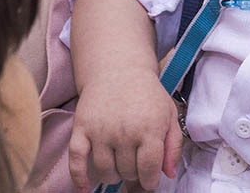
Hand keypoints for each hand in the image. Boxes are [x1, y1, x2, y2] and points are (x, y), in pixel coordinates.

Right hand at [68, 68, 184, 192]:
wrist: (118, 69)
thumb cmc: (147, 94)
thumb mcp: (169, 114)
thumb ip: (173, 144)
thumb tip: (169, 173)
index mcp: (149, 128)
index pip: (149, 169)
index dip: (151, 179)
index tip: (150, 178)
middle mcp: (124, 131)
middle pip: (127, 172)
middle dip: (134, 173)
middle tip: (136, 162)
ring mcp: (101, 130)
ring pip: (105, 171)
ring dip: (113, 175)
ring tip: (119, 165)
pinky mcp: (81, 128)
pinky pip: (76, 161)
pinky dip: (79, 179)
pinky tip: (85, 189)